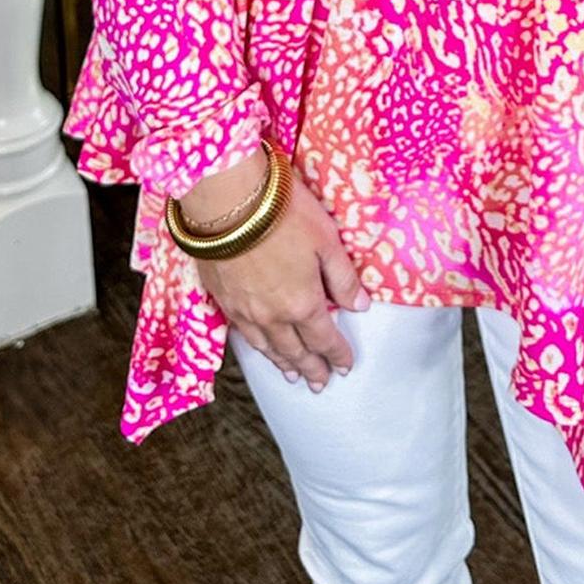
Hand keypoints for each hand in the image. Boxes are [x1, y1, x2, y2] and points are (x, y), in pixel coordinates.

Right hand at [188, 162, 371, 391]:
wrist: (227, 200)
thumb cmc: (283, 213)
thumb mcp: (326, 239)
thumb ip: (343, 277)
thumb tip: (360, 306)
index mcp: (303, 303)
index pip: (324, 339)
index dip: (337, 354)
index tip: (345, 366)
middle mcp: (273, 316)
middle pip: (295, 350)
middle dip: (311, 367)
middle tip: (319, 383)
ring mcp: (244, 310)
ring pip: (267, 347)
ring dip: (282, 363)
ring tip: (292, 374)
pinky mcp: (222, 298)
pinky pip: (243, 334)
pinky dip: (256, 347)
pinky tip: (259, 347)